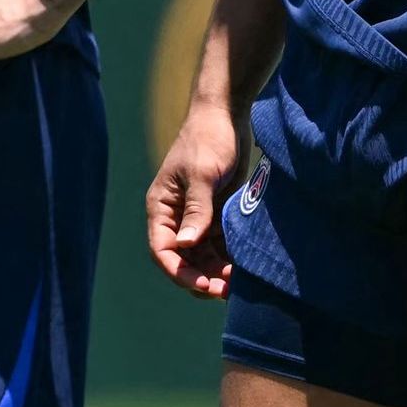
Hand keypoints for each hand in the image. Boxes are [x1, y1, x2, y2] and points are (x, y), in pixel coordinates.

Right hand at [150, 94, 245, 298]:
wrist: (227, 115)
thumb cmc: (208, 139)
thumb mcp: (202, 174)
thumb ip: (196, 209)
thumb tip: (186, 244)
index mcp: (161, 207)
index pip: (162, 249)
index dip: (180, 272)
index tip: (203, 285)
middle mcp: (176, 216)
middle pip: (184, 258)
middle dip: (202, 277)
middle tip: (226, 291)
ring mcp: (197, 216)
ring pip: (203, 255)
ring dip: (218, 270)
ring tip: (239, 283)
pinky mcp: (217, 213)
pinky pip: (220, 243)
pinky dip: (230, 256)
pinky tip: (245, 267)